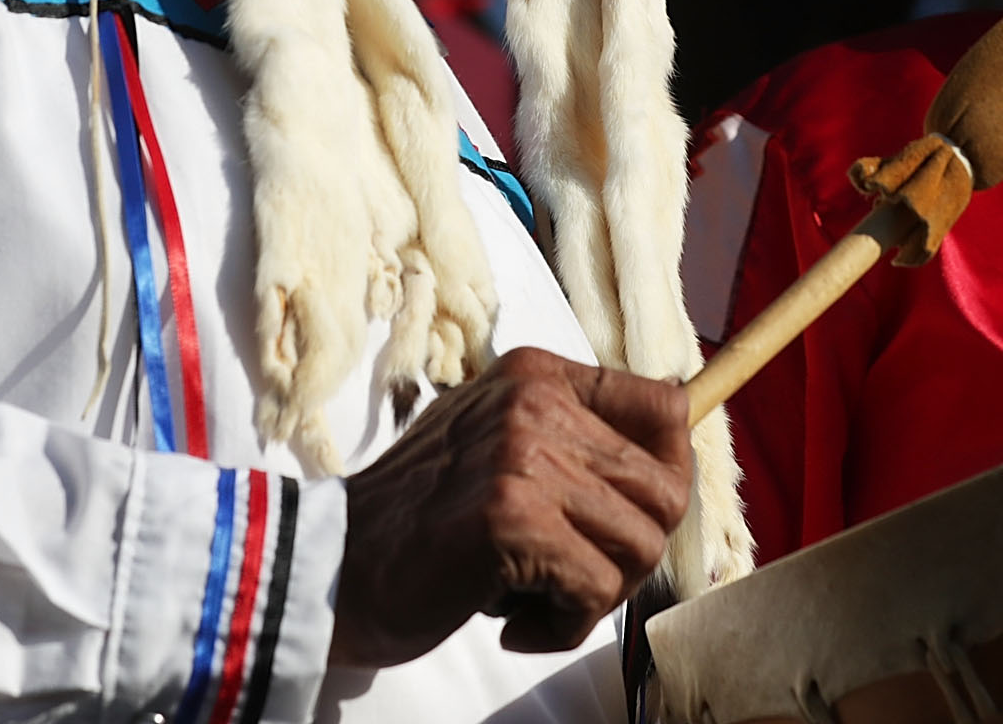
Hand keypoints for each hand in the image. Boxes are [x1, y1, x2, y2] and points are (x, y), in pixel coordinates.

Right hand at [328, 347, 693, 667]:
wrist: (333, 567)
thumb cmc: (418, 521)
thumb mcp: (494, 446)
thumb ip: (570, 441)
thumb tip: (669, 467)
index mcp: (536, 376)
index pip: (664, 407)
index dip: (669, 473)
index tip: (632, 519)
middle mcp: (535, 404)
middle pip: (664, 491)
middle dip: (631, 554)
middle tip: (573, 577)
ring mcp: (524, 458)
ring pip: (640, 544)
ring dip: (595, 595)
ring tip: (533, 598)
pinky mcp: (512, 519)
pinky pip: (596, 589)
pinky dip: (563, 626)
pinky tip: (510, 619)